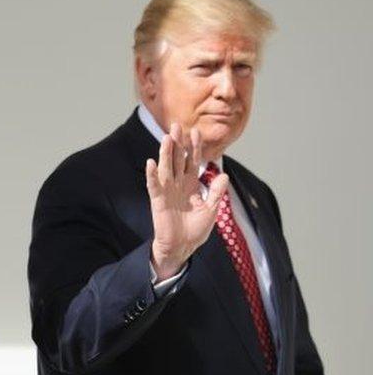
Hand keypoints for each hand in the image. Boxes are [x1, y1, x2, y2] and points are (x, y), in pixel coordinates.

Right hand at [146, 123, 229, 280]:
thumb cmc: (195, 230)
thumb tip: (224, 175)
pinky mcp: (158, 201)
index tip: (196, 131)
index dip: (194, 147)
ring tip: (166, 138)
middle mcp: (178, 185)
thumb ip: (216, 193)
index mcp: (191, 185)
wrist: (182, 247)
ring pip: (166, 168)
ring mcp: (167, 192)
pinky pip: (154, 186)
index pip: (193, 162)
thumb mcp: (212, 210)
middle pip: (177, 160)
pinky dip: (152, 175)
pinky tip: (150, 163)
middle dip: (178, 143)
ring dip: (165, 154)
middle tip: (176, 126)